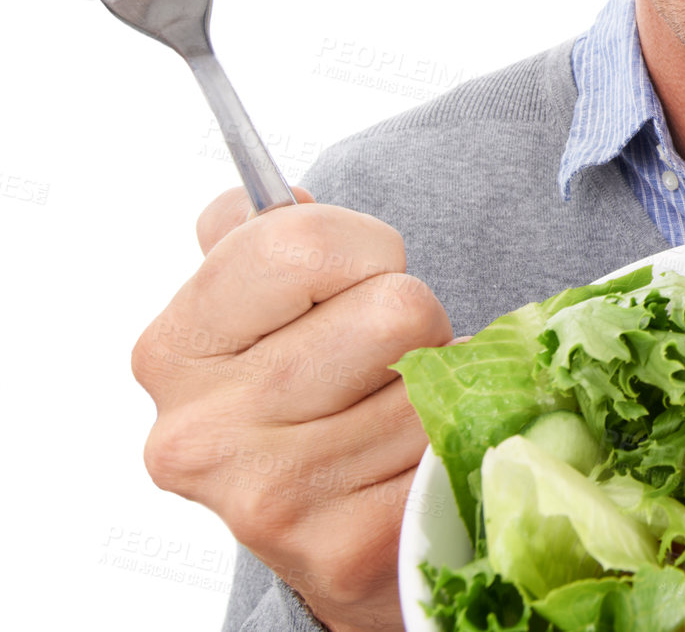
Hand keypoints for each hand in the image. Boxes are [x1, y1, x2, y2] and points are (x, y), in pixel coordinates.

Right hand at [132, 188, 451, 631]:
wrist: (325, 526)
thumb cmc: (301, 389)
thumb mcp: (257, 304)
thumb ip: (253, 235)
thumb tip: (261, 193)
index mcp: (174, 349)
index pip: (302, 243)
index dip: (362, 247)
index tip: (356, 276)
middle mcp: (202, 432)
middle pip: (394, 308)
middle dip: (411, 319)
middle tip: (378, 360)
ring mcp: (271, 499)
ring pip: (433, 376)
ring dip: (437, 383)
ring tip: (391, 410)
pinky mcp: (344, 551)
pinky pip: (452, 444)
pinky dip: (451, 441)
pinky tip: (407, 459)